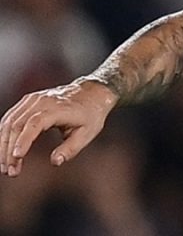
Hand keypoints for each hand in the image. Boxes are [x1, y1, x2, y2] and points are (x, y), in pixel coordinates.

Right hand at [0, 79, 117, 176]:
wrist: (92, 93)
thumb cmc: (90, 115)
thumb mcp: (87, 133)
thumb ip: (71, 149)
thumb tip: (55, 162)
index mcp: (58, 108)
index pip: (36, 123)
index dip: (24, 139)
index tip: (17, 156)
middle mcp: (42, 101)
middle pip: (18, 124)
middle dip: (9, 149)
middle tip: (9, 171)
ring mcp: (33, 99)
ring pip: (10, 122)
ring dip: (4, 145)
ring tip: (5, 166)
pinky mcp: (27, 101)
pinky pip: (10, 118)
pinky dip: (4, 135)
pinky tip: (4, 151)